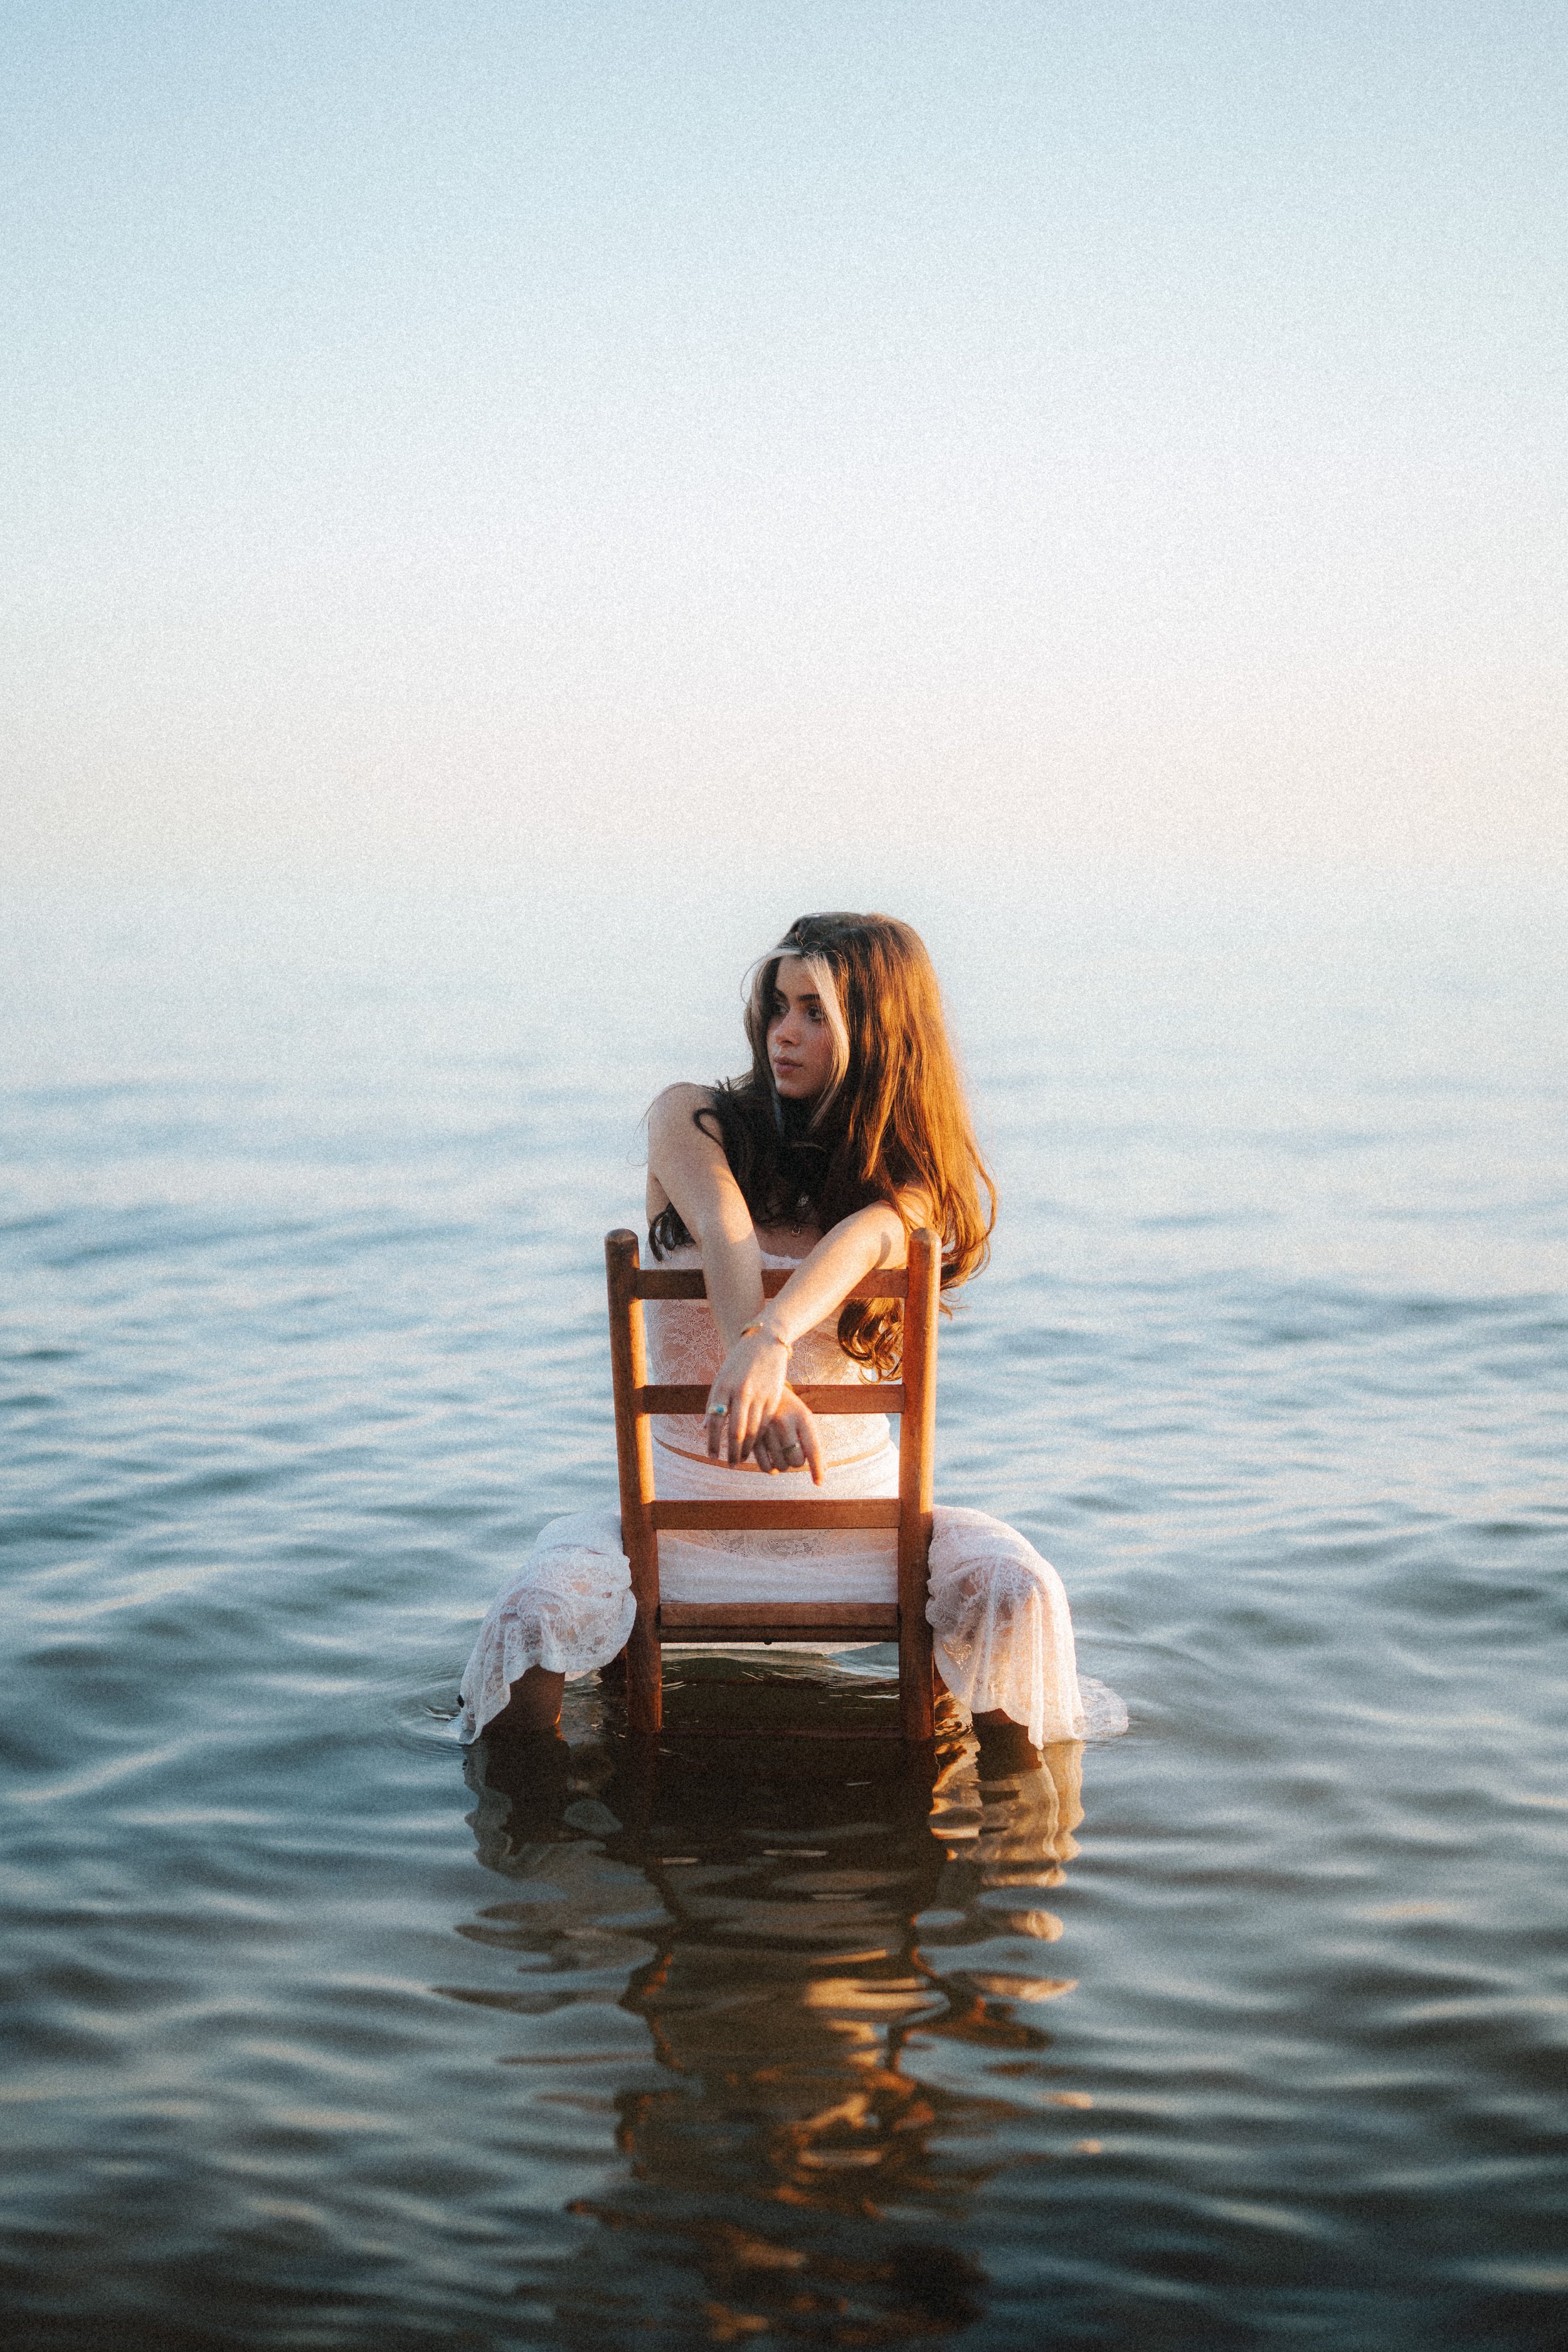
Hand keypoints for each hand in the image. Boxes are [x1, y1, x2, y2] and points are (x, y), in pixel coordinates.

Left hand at [705, 1327, 792, 1466]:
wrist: (764, 1343)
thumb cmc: (738, 1363)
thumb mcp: (721, 1379)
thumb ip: (712, 1403)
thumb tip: (703, 1428)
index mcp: (722, 1387)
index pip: (714, 1422)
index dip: (712, 1443)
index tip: (712, 1457)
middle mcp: (740, 1392)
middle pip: (735, 1431)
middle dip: (731, 1452)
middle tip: (730, 1465)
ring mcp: (758, 1395)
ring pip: (753, 1430)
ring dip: (746, 1449)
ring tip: (741, 1459)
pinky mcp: (774, 1397)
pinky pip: (765, 1423)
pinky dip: (759, 1437)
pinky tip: (755, 1445)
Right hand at [751, 1390, 823, 1482]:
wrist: (764, 1391)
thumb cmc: (791, 1410)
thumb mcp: (805, 1419)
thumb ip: (815, 1443)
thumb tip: (824, 1470)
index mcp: (802, 1416)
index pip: (813, 1448)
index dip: (817, 1468)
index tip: (819, 1483)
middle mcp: (784, 1422)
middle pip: (796, 1461)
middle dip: (798, 1461)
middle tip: (794, 1450)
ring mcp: (766, 1430)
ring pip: (781, 1466)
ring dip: (785, 1465)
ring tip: (784, 1452)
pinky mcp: (752, 1437)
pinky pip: (765, 1467)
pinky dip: (771, 1469)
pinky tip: (773, 1462)